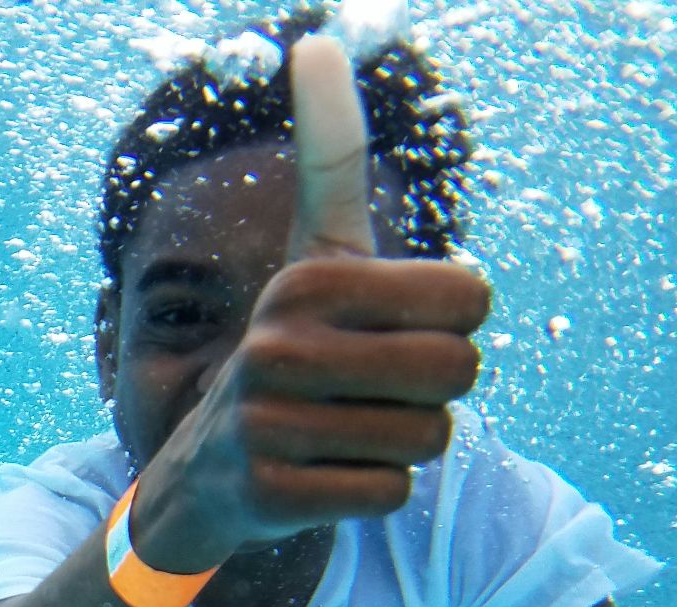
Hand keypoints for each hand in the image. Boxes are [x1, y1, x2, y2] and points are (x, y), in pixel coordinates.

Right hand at [129, 35, 489, 572]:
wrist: (206, 473)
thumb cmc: (292, 350)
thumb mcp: (315, 253)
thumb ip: (330, 157)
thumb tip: (315, 40)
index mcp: (305, 280)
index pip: (470, 295)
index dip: (455, 319)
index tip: (395, 325)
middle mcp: (276, 345)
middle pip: (459, 371)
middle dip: (435, 389)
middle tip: (373, 390)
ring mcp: (267, 423)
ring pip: (428, 437)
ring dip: (402, 443)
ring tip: (342, 432)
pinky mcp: (270, 493)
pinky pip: (388, 492)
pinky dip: (370, 490)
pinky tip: (321, 475)